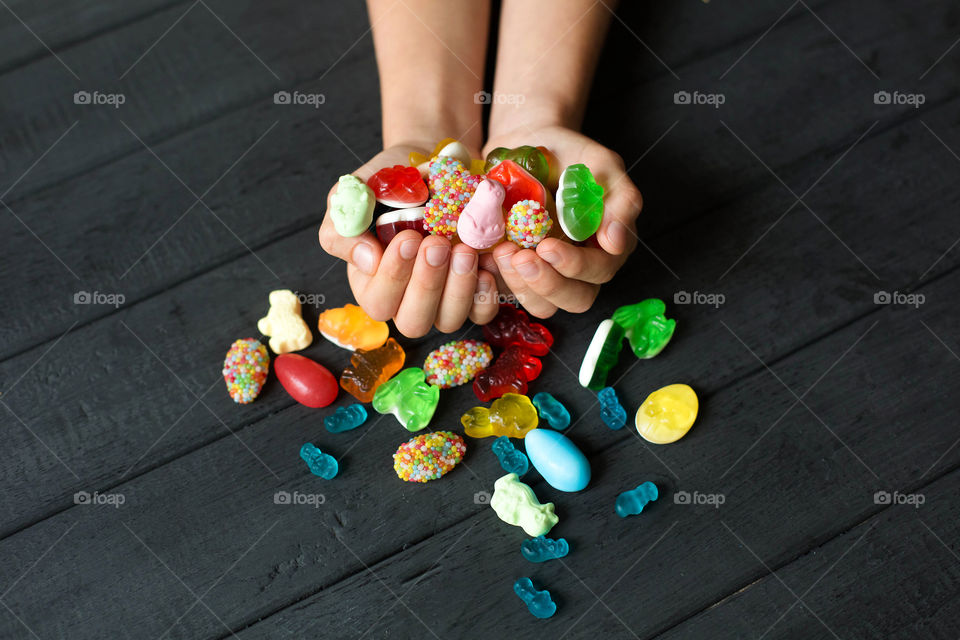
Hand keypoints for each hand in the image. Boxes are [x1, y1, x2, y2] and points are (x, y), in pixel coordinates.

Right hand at [318, 144, 500, 336]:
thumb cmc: (386, 184)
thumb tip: (368, 261)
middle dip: (427, 285)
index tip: (408, 238)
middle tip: (437, 244)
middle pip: (414, 322)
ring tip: (464, 250)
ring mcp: (442, 300)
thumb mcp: (351, 198)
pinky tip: (486, 263)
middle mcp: (407, 300)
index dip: (393, 276)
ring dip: (458, 289)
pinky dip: (486, 293)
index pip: (379, 301)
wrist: (430, 166)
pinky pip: (482, 311)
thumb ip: (344, 230)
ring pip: (448, 320)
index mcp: (372, 283)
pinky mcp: (474, 292)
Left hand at [479, 126, 642, 317]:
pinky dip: (497, 279)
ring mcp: (548, 273)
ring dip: (521, 285)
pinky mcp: (518, 272)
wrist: (529, 143)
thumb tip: (615, 242)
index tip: (547, 247)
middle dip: (547, 284)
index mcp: (606, 245)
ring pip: (542, 304)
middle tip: (521, 257)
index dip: (575, 266)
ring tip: (502, 252)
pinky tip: (486, 254)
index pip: (599, 271)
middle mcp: (580, 267)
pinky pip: (509, 293)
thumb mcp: (601, 165)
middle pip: (575, 299)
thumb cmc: (570, 154)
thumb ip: (620, 199)